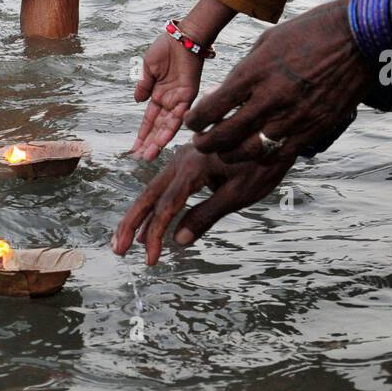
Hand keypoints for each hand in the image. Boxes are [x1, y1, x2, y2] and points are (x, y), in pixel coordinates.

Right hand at [112, 143, 293, 264]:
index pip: (166, 207)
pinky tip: (150, 222)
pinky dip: (154, 205)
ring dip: (138, 215)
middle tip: (118, 249)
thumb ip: (206, 215)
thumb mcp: (239, 193)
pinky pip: (166, 185)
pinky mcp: (190, 160)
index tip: (151, 259)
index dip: (155, 234)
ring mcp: (184, 158)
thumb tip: (179, 240)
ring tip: (125, 240)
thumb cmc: (262, 163)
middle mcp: (182, 160)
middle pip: (150, 194)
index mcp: (193, 168)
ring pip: (154, 188)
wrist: (274, 131)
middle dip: (132, 223)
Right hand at [130, 33, 204, 159]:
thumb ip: (144, 85)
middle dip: (149, 143)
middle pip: (158, 127)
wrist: (182, 36)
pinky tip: (163, 139)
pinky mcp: (189, 95)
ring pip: (168, 126)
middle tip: (141, 159)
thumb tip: (137, 101)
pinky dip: (172, 127)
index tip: (133, 149)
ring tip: (149, 155)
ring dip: (159, 141)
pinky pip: (180, 114)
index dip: (142, 134)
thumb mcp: (148, 68)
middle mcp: (169, 101)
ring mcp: (179, 100)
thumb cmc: (165, 48)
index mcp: (158, 94)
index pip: (149, 120)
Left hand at [186, 0, 372, 162]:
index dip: (196, 120)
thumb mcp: (267, 42)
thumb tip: (226, 94)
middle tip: (201, 143)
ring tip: (225, 151)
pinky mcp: (315, 128)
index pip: (212, 108)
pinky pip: (281, 154)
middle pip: (226, 136)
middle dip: (206, 144)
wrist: (357, 36)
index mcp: (255, 72)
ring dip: (232, 155)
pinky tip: (256, 151)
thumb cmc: (309, 32)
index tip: (192, 122)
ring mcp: (295, 116)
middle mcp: (272, 98)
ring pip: (251, 152)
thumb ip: (245, 71)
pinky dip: (263, 157)